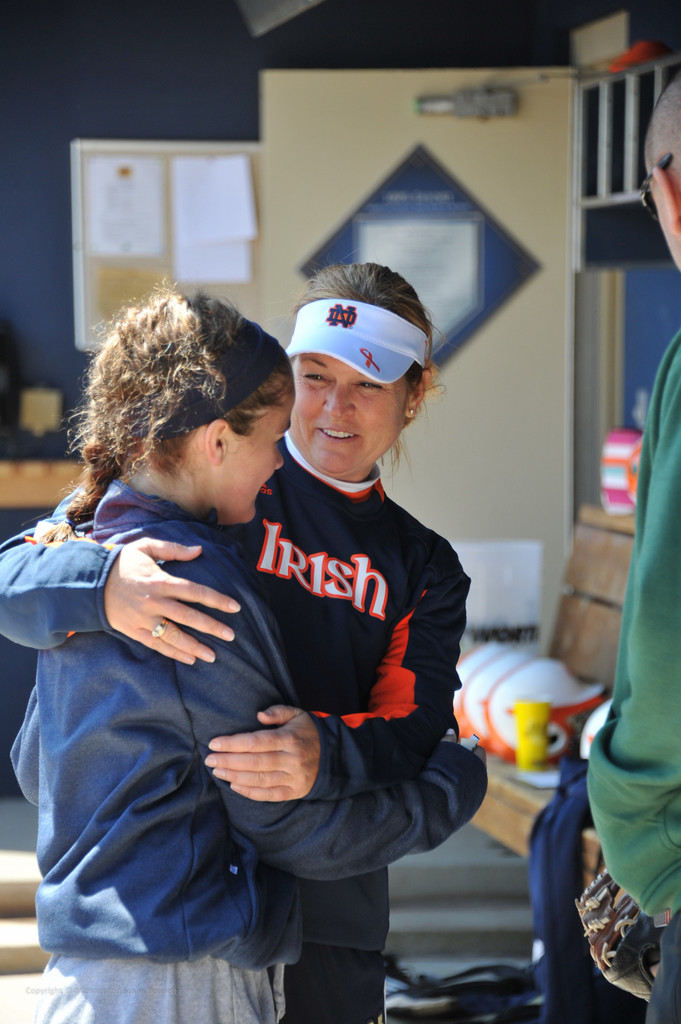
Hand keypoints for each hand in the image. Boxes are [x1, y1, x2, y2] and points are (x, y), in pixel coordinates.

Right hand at [104, 538, 240, 664]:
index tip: (235, 607)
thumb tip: (199, 550)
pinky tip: (190, 659)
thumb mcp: (145, 547)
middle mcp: (153, 602)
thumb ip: (173, 549)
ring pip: (173, 636)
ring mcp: (143, 619)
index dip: (216, 599)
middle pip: (188, 616)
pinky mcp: (134, 631)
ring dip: (194, 646)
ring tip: (213, 655)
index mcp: (160, 581)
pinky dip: (174, 653)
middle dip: (211, 627)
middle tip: (231, 636)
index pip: (194, 591)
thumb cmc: (122, 562)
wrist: (89, 581)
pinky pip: (157, 645)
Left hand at [206, 705, 320, 800]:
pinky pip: (269, 795)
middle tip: (209, 760)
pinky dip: (250, 792)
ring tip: (217, 771)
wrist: (334, 756)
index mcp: (290, 739)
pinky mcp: (295, 792)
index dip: (233, 743)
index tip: (214, 743)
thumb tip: (259, 715)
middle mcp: (292, 759)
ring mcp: (294, 777)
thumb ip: (278, 711)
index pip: (256, 742)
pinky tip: (234, 785)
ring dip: (235, 776)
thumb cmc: (308, 732)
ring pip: (259, 780)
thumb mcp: (297, 714)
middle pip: (255, 762)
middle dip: (229, 761)